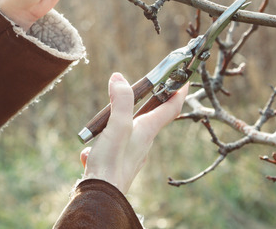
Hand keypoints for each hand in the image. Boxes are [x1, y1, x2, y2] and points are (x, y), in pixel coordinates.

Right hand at [80, 73, 188, 193]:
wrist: (101, 197)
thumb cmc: (111, 163)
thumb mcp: (117, 126)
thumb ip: (121, 101)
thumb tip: (119, 78)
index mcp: (147, 130)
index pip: (171, 107)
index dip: (179, 91)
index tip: (185, 78)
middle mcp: (144, 142)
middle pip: (151, 117)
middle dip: (148, 102)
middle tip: (143, 88)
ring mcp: (132, 154)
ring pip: (127, 132)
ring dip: (116, 124)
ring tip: (101, 126)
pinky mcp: (118, 163)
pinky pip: (111, 148)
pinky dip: (101, 146)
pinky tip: (89, 153)